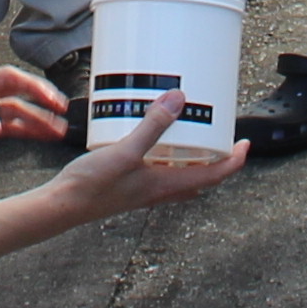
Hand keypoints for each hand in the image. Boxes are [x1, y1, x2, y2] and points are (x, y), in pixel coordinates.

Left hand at [0, 65, 67, 157]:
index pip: (9, 79)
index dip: (35, 88)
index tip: (53, 102)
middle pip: (16, 95)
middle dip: (42, 105)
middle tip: (63, 118)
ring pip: (12, 114)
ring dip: (34, 121)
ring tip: (56, 132)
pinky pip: (1, 128)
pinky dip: (19, 132)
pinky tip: (34, 138)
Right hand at [47, 102, 251, 218]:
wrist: (61, 206)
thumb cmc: (92, 187)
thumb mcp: (125, 151)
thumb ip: (152, 126)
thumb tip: (179, 100)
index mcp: (166, 186)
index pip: (213, 176)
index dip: (234, 160)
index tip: (245, 143)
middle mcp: (159, 191)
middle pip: (199, 178)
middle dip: (215, 159)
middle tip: (221, 136)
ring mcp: (143, 189)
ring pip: (178, 176)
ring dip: (190, 158)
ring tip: (190, 133)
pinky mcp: (128, 184)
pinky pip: (156, 171)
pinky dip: (164, 156)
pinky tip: (149, 139)